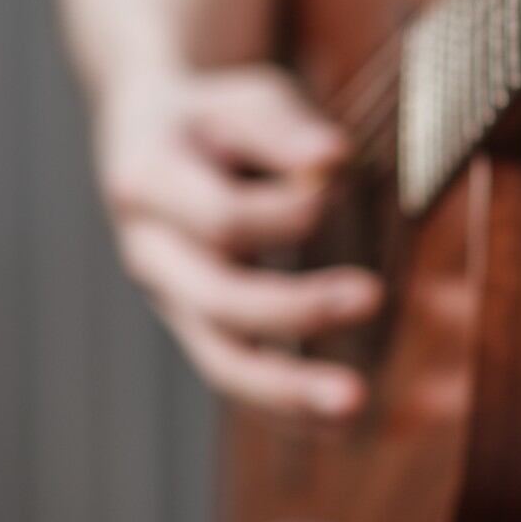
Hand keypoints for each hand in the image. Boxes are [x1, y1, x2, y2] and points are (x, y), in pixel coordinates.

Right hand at [94, 66, 379, 418]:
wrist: (148, 140)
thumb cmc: (209, 115)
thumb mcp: (239, 98)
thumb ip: (282, 128)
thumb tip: (333, 158)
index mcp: (147, 183)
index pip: (219, 217)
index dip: (283, 211)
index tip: (337, 184)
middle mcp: (150, 253)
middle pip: (217, 300)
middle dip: (295, 307)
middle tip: (373, 296)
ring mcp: (171, 301)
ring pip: (222, 361)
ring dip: (288, 389)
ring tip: (354, 404)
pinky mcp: (199, 329)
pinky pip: (240, 378)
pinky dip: (288, 407)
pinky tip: (341, 424)